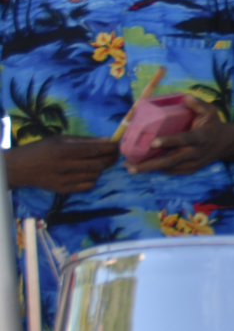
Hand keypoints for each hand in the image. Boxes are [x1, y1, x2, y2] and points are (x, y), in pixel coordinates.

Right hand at [5, 136, 119, 192]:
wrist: (19, 168)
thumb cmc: (41, 149)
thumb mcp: (60, 139)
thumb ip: (84, 141)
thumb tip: (106, 140)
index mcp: (64, 151)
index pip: (95, 150)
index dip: (110, 148)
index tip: (117, 145)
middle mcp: (65, 166)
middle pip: (98, 165)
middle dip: (110, 159)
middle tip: (114, 155)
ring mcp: (64, 180)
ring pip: (95, 176)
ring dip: (100, 169)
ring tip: (97, 163)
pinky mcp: (62, 190)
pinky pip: (87, 186)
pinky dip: (92, 180)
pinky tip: (87, 174)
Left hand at [131, 95, 227, 175]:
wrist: (224, 144)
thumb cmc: (212, 125)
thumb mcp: (210, 111)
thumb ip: (198, 104)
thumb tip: (186, 97)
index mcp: (200, 137)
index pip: (184, 140)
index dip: (169, 141)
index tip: (152, 143)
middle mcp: (196, 153)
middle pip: (170, 161)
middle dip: (149, 165)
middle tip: (130, 166)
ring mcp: (192, 164)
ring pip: (168, 168)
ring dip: (149, 168)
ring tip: (130, 167)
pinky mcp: (189, 170)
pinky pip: (170, 171)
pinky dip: (156, 169)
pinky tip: (143, 166)